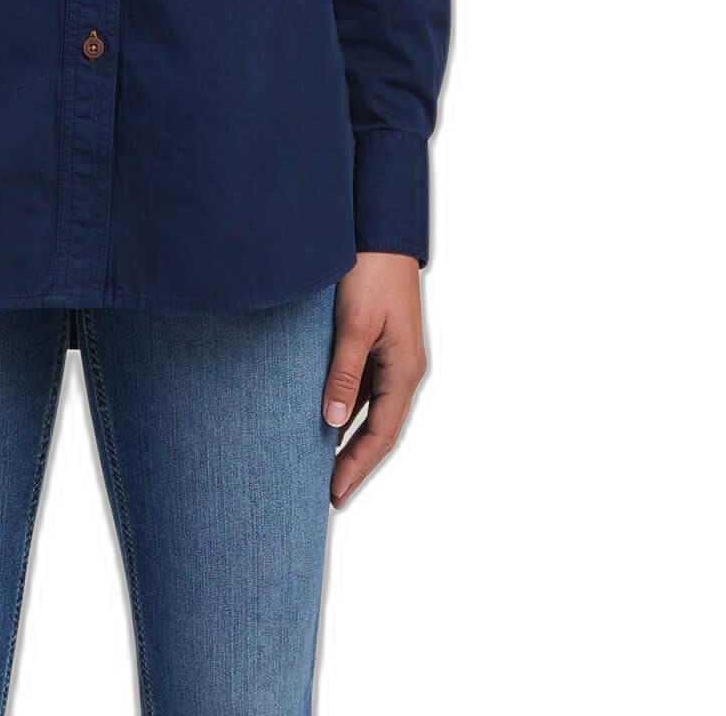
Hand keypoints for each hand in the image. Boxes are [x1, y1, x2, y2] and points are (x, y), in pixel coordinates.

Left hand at [321, 250, 427, 506]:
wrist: (380, 231)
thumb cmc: (370, 273)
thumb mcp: (355, 324)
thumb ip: (344, 372)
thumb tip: (331, 422)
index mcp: (405, 370)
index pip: (381, 434)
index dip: (358, 466)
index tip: (335, 495)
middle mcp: (402, 369)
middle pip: (378, 428)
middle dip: (354, 461)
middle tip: (327, 493)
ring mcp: (390, 356)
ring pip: (369, 409)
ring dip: (348, 436)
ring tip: (320, 464)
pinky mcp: (376, 342)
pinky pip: (362, 387)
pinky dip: (344, 408)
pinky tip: (323, 417)